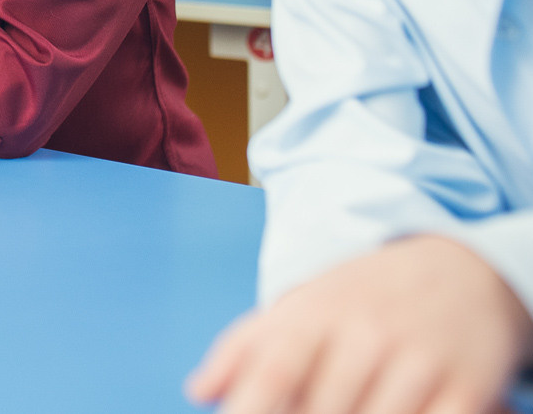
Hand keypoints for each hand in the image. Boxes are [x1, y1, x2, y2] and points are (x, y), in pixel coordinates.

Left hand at [187, 235, 532, 413]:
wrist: (461, 268)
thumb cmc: (362, 298)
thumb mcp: (300, 307)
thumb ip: (244, 348)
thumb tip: (198, 391)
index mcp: (313, 316)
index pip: (273, 371)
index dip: (249, 408)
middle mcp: (365, 336)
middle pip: (321, 410)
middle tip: (306, 412)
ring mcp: (419, 360)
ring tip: (350, 408)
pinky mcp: (468, 385)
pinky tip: (400, 413)